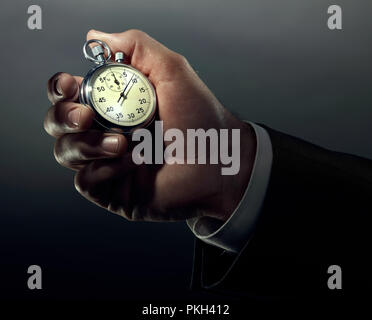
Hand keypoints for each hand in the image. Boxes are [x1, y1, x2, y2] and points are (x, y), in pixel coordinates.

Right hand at [44, 29, 255, 221]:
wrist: (219, 161)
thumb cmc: (201, 119)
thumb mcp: (171, 71)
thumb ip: (136, 47)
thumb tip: (94, 37)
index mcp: (114, 105)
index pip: (69, 95)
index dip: (60, 89)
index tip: (69, 85)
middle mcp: (106, 132)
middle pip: (58, 124)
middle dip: (63, 117)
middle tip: (86, 117)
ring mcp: (108, 163)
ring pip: (66, 153)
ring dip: (87, 145)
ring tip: (123, 142)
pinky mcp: (113, 191)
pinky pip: (85, 181)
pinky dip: (103, 170)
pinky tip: (132, 163)